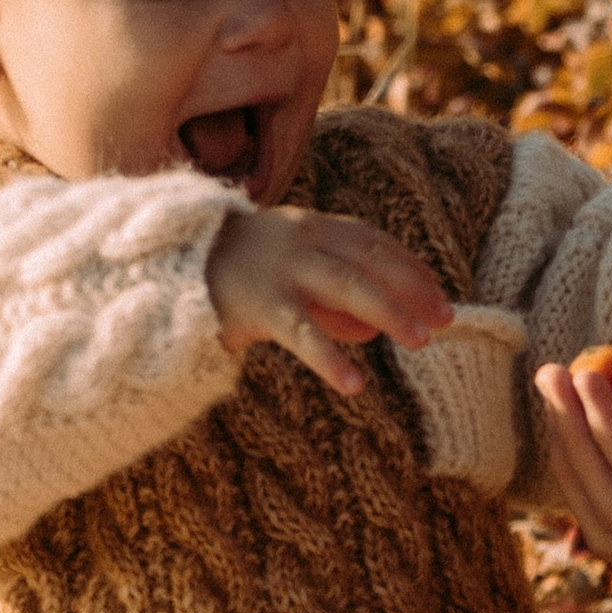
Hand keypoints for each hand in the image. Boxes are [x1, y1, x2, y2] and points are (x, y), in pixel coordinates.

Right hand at [205, 204, 452, 397]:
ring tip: (421, 342)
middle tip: (446, 320)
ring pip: (348, 288)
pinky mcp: (259, 303)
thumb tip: (374, 329)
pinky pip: (303, 334)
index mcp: (311, 227)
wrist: (165, 265)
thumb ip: (329, 296)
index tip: (440, 294)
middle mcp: (302, 240)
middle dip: (413, 289)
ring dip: (390, 313)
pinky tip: (356, 385)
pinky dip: (332, 359)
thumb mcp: (287, 273)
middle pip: (371, 261)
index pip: (374, 242)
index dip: (411, 266)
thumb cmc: (235, 274)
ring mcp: (281, 269)